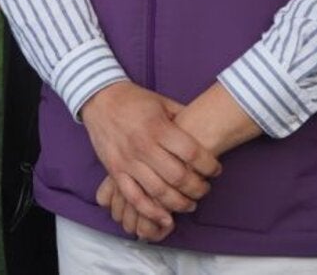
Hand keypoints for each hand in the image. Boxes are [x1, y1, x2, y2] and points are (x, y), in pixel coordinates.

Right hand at [79, 82, 219, 235]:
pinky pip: (134, 197)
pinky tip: (165, 218)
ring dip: (179, 203)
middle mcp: (144, 146)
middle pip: (178, 176)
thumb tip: (207, 129)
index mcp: (158, 127)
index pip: (192, 153)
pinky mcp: (115, 171)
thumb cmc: (135, 100)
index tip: (216, 170)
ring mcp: (128, 161)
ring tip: (190, 204)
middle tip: (205, 189)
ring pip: (158, 191)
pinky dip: (150, 211)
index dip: (209, 165)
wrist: (100, 99)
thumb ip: (183, 117)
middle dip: (198, 188)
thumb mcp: (163, 102)